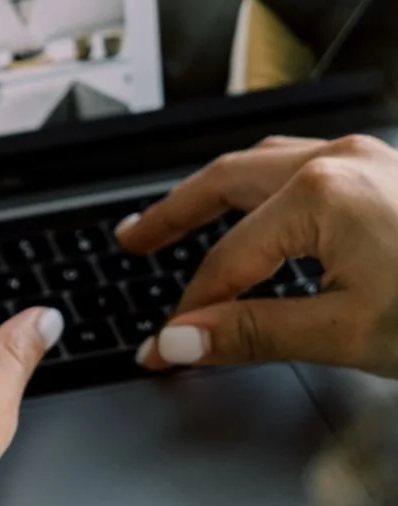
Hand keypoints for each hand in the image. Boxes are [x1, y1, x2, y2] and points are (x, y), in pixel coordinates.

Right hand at [120, 134, 397, 375]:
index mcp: (320, 194)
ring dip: (218, 193)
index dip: (190, 309)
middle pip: (228, 179)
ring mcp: (367, 160)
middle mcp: (340, 160)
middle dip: (175, 212)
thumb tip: (180, 340)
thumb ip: (253, 334)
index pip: (227, 260)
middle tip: (134, 239)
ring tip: (183, 217)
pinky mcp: (388, 173)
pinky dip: (264, 190)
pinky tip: (259, 211)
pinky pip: (308, 167)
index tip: (164, 346)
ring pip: (267, 164)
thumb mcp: (344, 332)